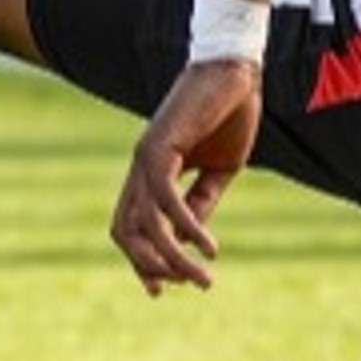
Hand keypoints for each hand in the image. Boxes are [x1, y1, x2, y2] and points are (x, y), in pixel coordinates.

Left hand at [109, 56, 260, 293]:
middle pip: (125, 232)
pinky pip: (165, 200)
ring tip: (203, 276)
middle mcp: (140, 168)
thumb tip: (193, 239)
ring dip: (172, 257)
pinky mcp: (159, 147)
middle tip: (188, 284)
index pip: (130, 227)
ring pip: (144, 223)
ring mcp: (145, 157)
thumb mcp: (218, 169)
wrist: (234, 70)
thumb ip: (203, 200)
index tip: (163, 290)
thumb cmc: (228, 113)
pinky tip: (208, 246)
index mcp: (150, 173)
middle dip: (151, 266)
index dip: (140, 261)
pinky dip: (185, 227)